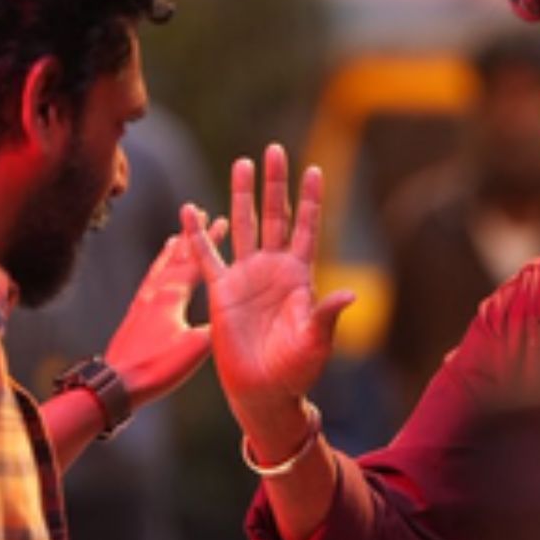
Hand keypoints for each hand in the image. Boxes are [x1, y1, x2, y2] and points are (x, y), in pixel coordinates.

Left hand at [104, 221, 224, 408]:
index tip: (222, 220)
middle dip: (192, 236)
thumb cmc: (157, 367)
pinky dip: (156, 271)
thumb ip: (215, 329)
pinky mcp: (134, 316)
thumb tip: (232, 318)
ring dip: (171, 251)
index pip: (196, 261)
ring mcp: (142, 303)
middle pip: (177, 257)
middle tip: (200, 214)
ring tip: (176, 237)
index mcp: (172, 296)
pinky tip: (157, 275)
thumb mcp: (195, 350)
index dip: (210, 241)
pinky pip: (148, 284)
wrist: (116, 384)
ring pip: (159, 267)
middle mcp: (155, 292)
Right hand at [181, 143, 353, 451]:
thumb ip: (326, 315)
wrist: (264, 390)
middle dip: (275, 183)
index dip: (311, 200)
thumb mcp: (316, 341)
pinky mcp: (221, 291)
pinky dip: (198, 235)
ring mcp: (246, 277)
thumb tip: (349, 295)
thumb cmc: (296, 370)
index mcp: (300, 276)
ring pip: (244, 225)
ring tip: (243, 162)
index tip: (315, 168)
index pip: (306, 228)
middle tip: (274, 149)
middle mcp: (273, 269)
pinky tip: (190, 210)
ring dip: (242, 195)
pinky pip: (207, 257)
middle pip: (275, 215)